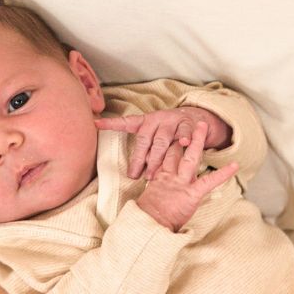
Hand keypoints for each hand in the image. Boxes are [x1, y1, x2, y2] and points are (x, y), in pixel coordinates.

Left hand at [96, 106, 231, 179]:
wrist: (196, 120)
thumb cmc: (171, 134)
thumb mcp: (155, 138)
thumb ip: (145, 151)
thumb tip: (134, 173)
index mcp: (146, 121)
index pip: (126, 122)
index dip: (111, 123)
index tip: (96, 124)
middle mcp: (157, 119)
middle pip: (145, 139)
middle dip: (139, 158)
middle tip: (134, 175)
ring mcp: (173, 120)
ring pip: (162, 139)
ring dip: (157, 157)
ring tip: (152, 174)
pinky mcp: (188, 123)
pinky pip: (185, 131)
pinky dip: (185, 137)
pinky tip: (184, 143)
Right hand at [135, 121, 238, 231]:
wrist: (147, 227)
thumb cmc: (147, 220)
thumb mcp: (148, 205)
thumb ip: (153, 198)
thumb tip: (147, 202)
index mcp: (161, 180)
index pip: (165, 158)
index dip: (170, 146)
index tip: (175, 134)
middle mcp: (170, 178)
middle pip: (175, 151)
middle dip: (183, 136)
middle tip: (190, 122)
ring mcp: (181, 184)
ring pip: (189, 158)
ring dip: (197, 142)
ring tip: (203, 126)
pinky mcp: (191, 194)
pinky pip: (209, 182)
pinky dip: (223, 174)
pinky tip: (235, 166)